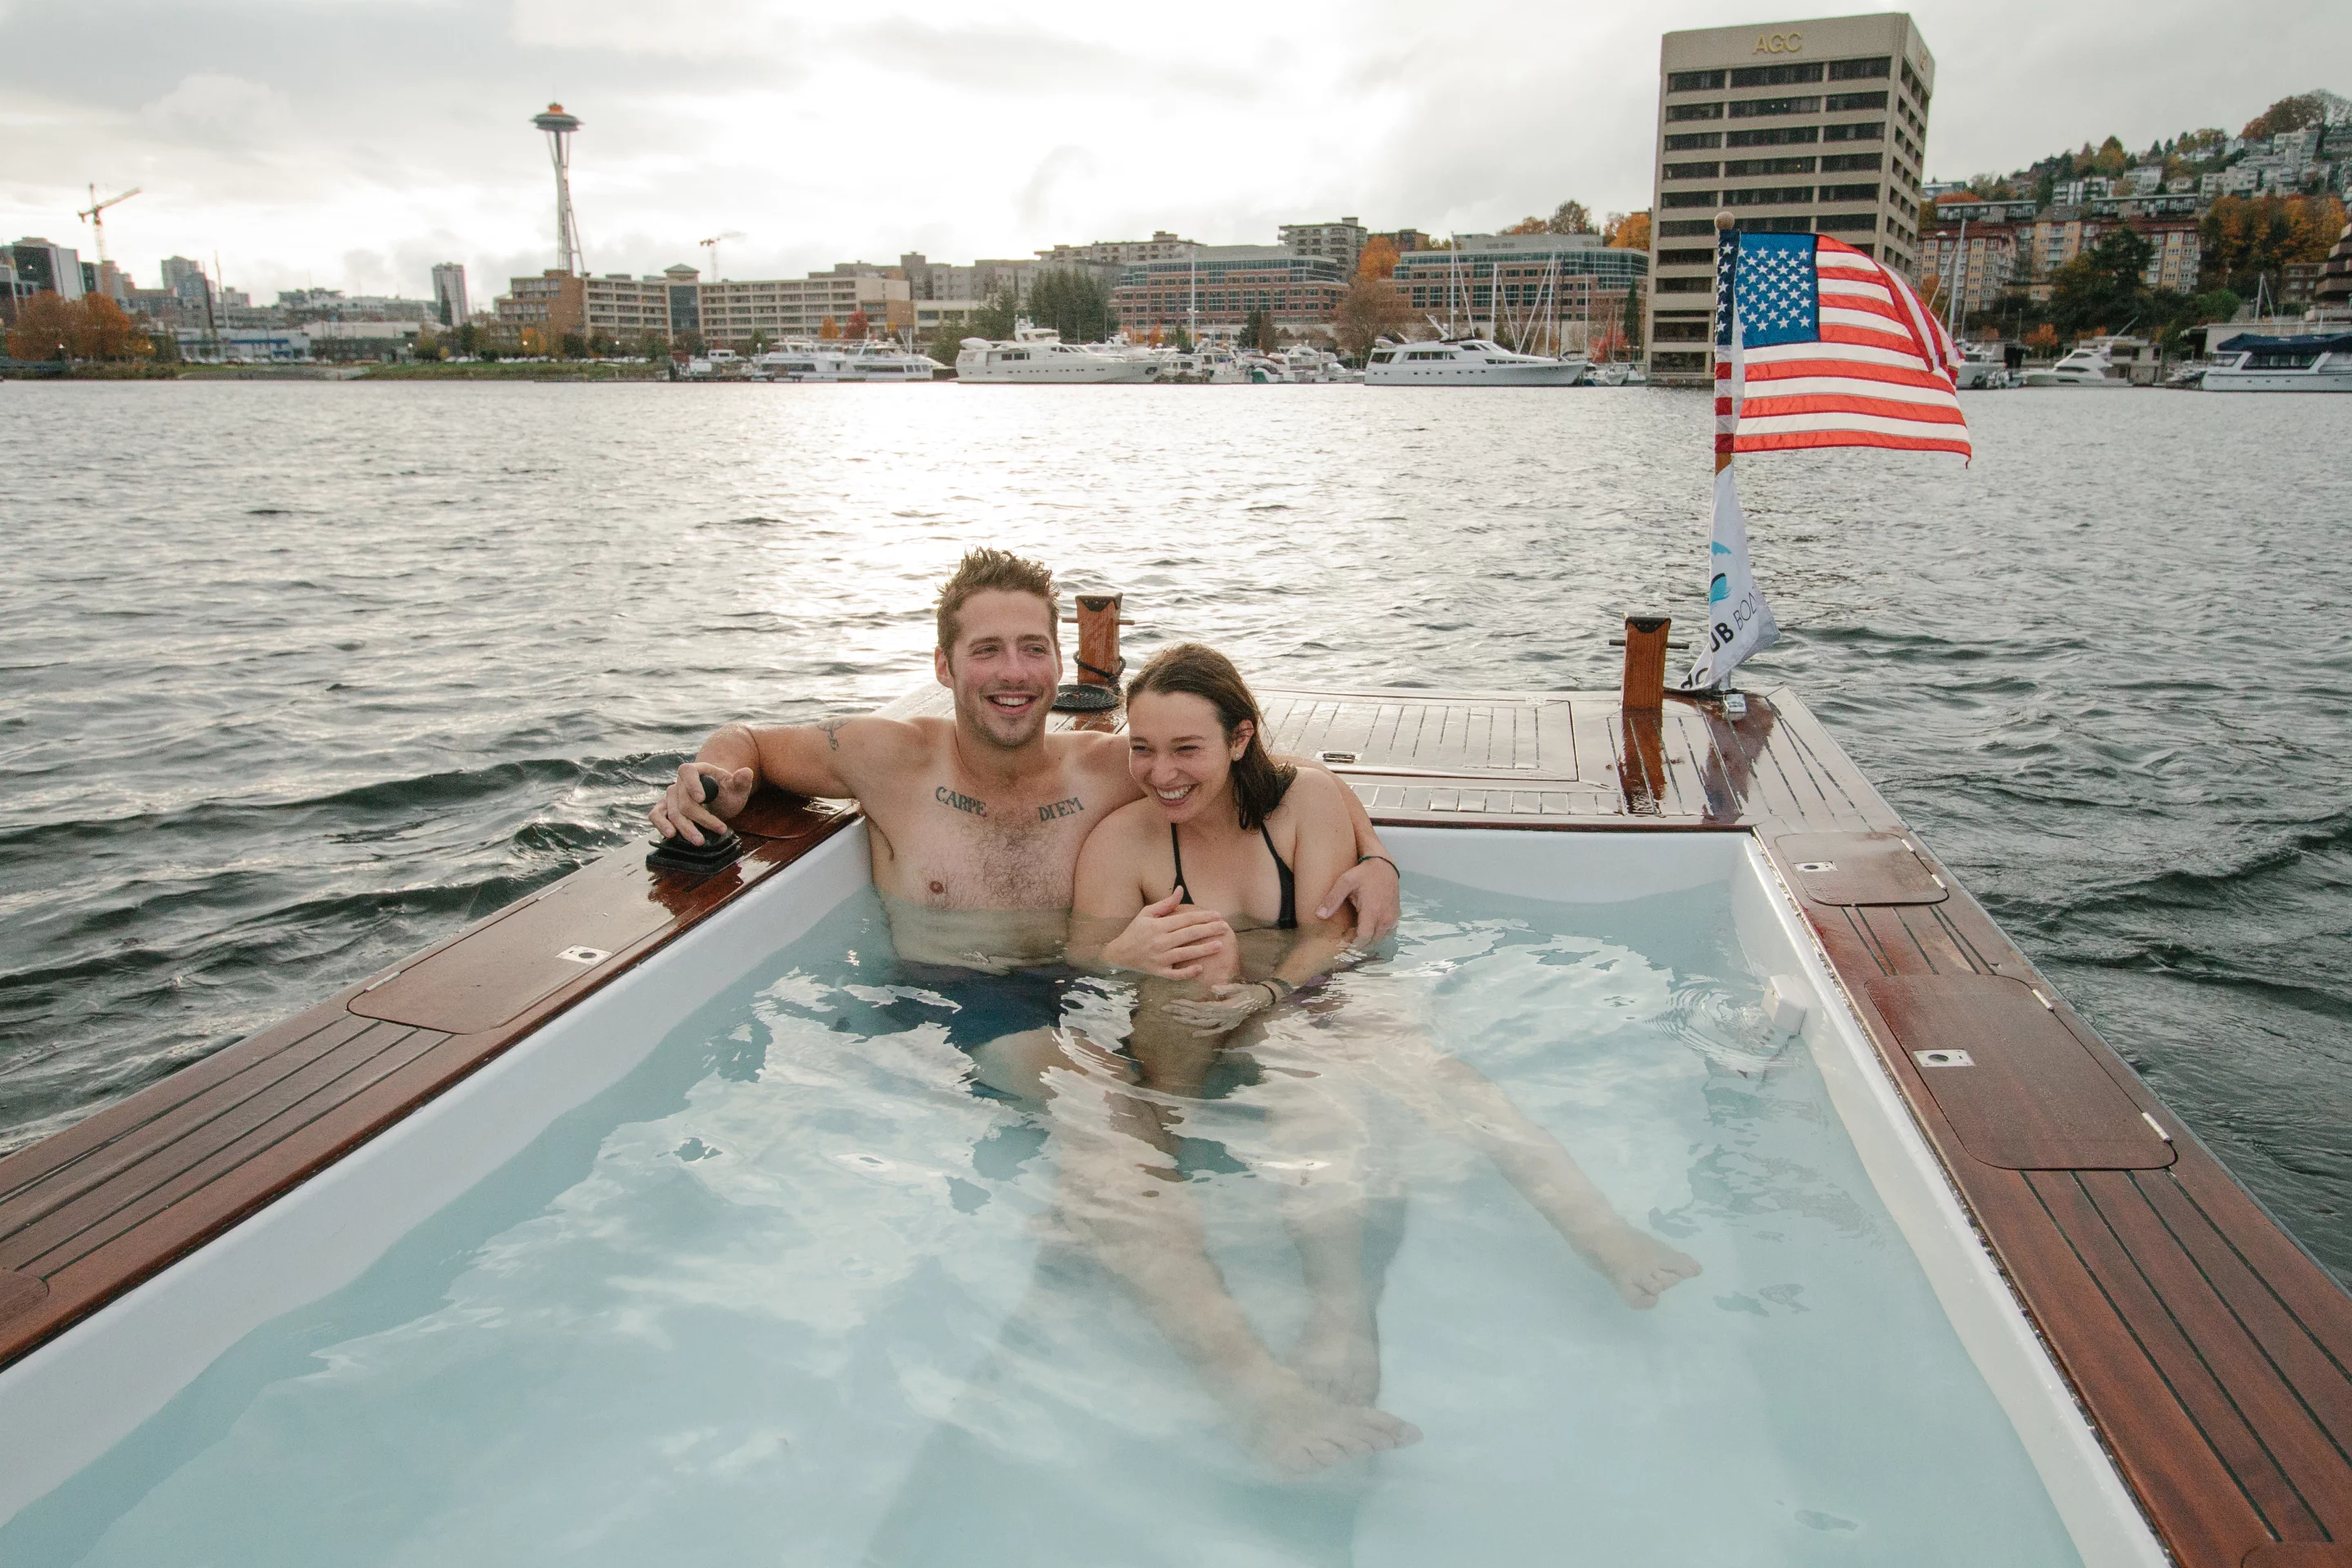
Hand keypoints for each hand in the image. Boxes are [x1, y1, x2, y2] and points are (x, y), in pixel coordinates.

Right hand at [649, 763, 754, 844]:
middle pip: (683, 800)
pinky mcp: (666, 809)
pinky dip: (660, 824)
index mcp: (696, 770)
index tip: (702, 798)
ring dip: (685, 828)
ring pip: (672, 812)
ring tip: (699, 841)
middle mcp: (680, 783)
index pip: (687, 772)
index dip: (692, 784)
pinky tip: (671, 835)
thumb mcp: (738, 786)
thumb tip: (746, 772)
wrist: (718, 796)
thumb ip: (742, 780)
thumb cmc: (727, 790)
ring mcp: (671, 796)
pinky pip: (656, 815)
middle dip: (701, 817)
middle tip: (720, 830)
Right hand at [1103, 891, 1237, 979]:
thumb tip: (1181, 890)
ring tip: (1220, 945)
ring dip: (1204, 950)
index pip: (1185, 920)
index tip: (1217, 914)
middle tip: (1225, 927)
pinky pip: (1175, 974)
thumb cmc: (1135, 931)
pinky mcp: (1159, 972)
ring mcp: (1160, 958)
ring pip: (1185, 954)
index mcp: (1158, 926)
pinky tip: (1200, 968)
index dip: (1202, 917)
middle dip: (1209, 930)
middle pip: (1189, 935)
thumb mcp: (1147, 914)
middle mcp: (1160, 942)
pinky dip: (1187, 972)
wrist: (1120, 954)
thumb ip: (1165, 904)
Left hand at [1164, 983, 1275, 1036]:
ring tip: (1174, 1017)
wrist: (1263, 999)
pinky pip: (1214, 1030)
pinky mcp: (1228, 1024)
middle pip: (1197, 1016)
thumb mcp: (1239, 987)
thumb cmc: (1251, 991)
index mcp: (1224, 1008)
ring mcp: (1225, 1022)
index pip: (1200, 1007)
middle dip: (1181, 1012)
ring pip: (1203, 1023)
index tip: (1173, 1003)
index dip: (1186, 1006)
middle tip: (1165, 1009)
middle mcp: (1223, 1017)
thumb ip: (1226, 989)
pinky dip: (1204, 1032)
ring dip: (1188, 1021)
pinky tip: (1193, 1034)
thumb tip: (1213, 988)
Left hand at [1319, 857, 1399, 945]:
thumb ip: (1332, 899)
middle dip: (1360, 943)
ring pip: (1381, 938)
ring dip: (1370, 939)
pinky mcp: (1397, 915)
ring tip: (1357, 932)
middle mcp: (1385, 918)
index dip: (1353, 944)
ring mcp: (1393, 917)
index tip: (1344, 942)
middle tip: (1348, 937)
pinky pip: (1388, 931)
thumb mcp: (1345, 882)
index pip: (1364, 938)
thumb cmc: (1363, 873)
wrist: (1384, 865)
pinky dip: (1378, 933)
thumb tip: (1319, 915)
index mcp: (1372, 912)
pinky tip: (1369, 927)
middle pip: (1372, 941)